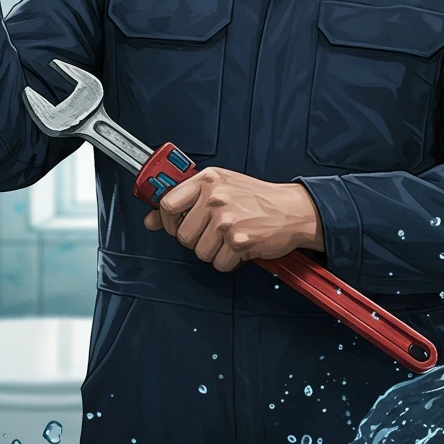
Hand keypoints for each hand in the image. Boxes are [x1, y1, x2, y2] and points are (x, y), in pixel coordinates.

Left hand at [143, 167, 324, 271]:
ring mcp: (227, 220)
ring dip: (215, 251)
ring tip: (230, 237)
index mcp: (208, 179)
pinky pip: (219, 263)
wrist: (293, 209)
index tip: (175, 225)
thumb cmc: (257, 197)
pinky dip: (229, 261)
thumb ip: (184, 200)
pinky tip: (240, 246)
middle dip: (196, 240)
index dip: (167, 221)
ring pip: (200, 252)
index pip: (167, 204)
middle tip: (213, 232)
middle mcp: (215, 197)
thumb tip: (150, 219)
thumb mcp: (220, 187)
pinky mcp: (239, 241)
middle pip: (183, 235)